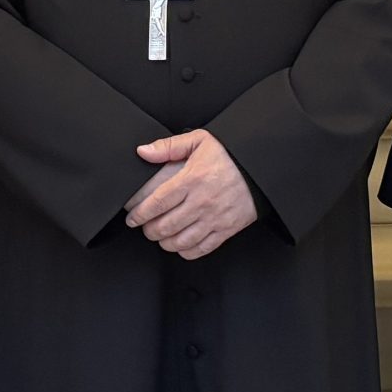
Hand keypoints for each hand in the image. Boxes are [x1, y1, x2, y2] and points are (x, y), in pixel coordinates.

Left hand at [125, 129, 256, 260]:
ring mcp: (215, 218)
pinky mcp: (226, 229)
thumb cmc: (228, 155)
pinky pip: (201, 248)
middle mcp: (202, 201)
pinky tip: (180, 245)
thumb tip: (143, 151)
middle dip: (149, 230)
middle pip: (166, 225)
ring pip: (181, 241)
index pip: (157, 202)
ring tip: (159, 237)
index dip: (139, 214)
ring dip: (165, 242)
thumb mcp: (199, 140)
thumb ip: (168, 146)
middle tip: (144, 228)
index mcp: (192, 179)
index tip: (132, 218)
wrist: (259, 168)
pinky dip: (186, 251)